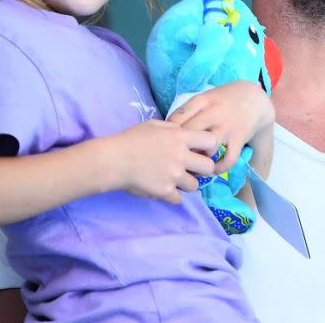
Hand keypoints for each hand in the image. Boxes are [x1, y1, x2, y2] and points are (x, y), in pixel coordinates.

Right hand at [100, 120, 217, 203]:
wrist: (114, 160)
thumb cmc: (130, 139)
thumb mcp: (154, 125)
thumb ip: (173, 128)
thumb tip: (184, 133)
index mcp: (180, 137)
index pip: (211, 141)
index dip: (209, 147)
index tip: (201, 151)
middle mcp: (181, 156)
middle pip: (208, 167)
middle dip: (202, 169)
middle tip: (191, 169)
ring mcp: (174, 175)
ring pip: (194, 186)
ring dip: (186, 184)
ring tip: (174, 180)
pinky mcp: (165, 191)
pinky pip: (178, 199)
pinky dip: (172, 195)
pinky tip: (163, 188)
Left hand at [167, 81, 274, 174]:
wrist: (254, 98)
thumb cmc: (223, 99)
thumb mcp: (205, 98)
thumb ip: (188, 111)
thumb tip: (166, 129)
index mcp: (201, 101)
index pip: (177, 118)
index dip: (168, 134)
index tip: (167, 143)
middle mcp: (214, 113)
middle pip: (190, 134)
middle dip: (181, 149)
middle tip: (176, 159)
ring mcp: (227, 126)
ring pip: (208, 147)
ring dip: (199, 160)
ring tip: (193, 166)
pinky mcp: (239, 138)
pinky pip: (228, 159)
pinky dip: (219, 168)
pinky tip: (213, 170)